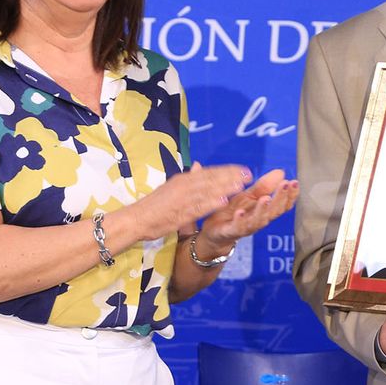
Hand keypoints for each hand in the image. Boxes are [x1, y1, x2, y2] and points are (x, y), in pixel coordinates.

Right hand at [123, 163, 250, 241]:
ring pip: (206, 192)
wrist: (136, 219)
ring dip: (224, 188)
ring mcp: (181, 200)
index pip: (208, 172)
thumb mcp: (172, 188)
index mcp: (182, 179)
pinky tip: (223, 202)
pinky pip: (198, 208)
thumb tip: (198, 165)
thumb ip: (188, 179)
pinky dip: (210, 204)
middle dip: (230, 176)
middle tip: (249, 174)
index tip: (243, 169)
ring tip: (241, 185)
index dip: (227, 170)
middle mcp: (183, 186)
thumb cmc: (154, 206)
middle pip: (211, 179)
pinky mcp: (179, 213)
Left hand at [196, 168, 299, 249]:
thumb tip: (281, 172)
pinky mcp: (231, 231)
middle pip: (274, 211)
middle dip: (281, 198)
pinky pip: (237, 227)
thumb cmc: (235, 212)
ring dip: (263, 210)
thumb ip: (264, 186)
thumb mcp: (249, 196)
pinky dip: (240, 220)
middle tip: (285, 184)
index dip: (290, 195)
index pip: (283, 204)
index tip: (294, 182)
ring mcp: (246, 227)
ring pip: (258, 221)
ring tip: (266, 198)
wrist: (215, 231)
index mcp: (265, 211)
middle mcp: (259, 220)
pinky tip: (240, 212)